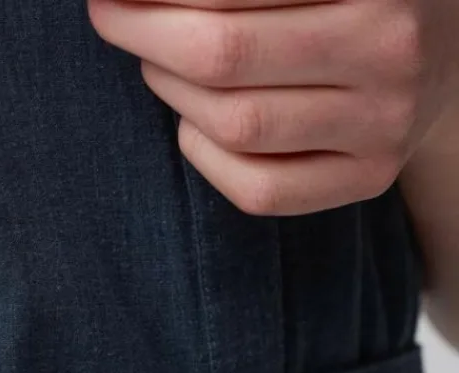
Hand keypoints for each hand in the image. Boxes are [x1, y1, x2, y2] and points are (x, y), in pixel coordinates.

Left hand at [86, 0, 458, 214]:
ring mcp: (385, 124)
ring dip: (170, 92)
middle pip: (222, 56)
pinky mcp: (370, 178)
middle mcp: (391, 49)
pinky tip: (195, 123)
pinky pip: (257, 188)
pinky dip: (203, 155)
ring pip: (234, 125)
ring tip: (157, 62)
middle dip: (145, 36)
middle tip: (112, 17)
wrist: (445, 43)